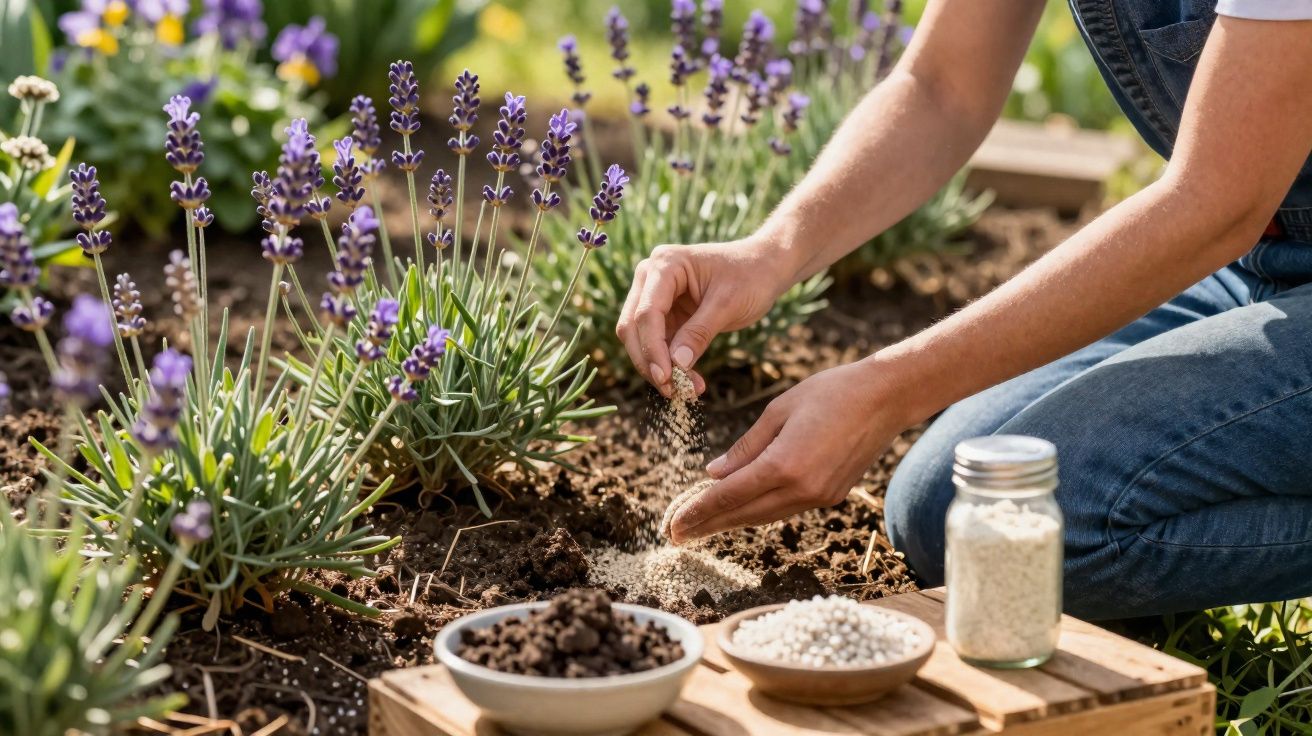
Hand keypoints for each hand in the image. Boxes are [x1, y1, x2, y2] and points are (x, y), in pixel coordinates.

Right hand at [616, 238, 792, 395]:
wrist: (764, 267)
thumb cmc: (750, 276)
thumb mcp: (728, 304)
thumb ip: (699, 333)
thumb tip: (677, 365)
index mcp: (665, 264)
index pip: (647, 312)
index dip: (652, 348)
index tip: (666, 378)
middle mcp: (651, 277)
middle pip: (633, 326)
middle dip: (649, 361)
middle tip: (671, 391)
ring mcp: (655, 295)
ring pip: (640, 339)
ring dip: (658, 367)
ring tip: (686, 390)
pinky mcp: (664, 314)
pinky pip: (658, 344)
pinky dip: (669, 364)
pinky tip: (689, 382)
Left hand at [668, 358, 911, 543]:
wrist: (886, 398)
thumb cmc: (831, 393)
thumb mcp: (778, 411)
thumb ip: (745, 447)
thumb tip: (714, 474)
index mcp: (784, 464)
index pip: (730, 495)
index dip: (698, 511)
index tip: (675, 525)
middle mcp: (801, 489)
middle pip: (744, 514)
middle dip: (708, 525)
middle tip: (677, 535)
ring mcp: (819, 497)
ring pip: (764, 516)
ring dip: (732, 521)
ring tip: (702, 526)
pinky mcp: (831, 496)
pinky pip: (784, 508)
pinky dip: (758, 511)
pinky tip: (741, 509)